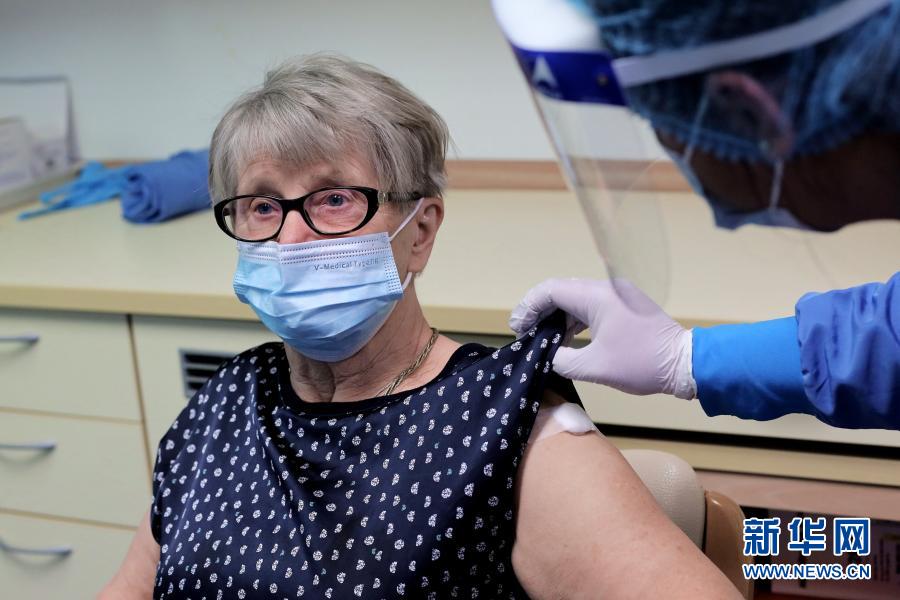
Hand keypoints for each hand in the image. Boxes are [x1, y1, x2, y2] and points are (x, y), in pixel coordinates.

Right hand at [509, 278, 695, 398]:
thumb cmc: (641, 364)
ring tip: (541, 339)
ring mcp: (617, 295)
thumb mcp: (594, 367)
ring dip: (556, 317)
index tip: (518, 328)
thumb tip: (546, 357)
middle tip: (524, 333)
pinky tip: (564, 339)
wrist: (684, 364)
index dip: (528, 307)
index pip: (550, 290)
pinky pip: (590, 307)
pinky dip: (574, 321)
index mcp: (597, 296)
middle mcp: (606, 288)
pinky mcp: (624, 306)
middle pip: (561, 291)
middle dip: (539, 311)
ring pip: (575, 299)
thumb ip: (562, 360)